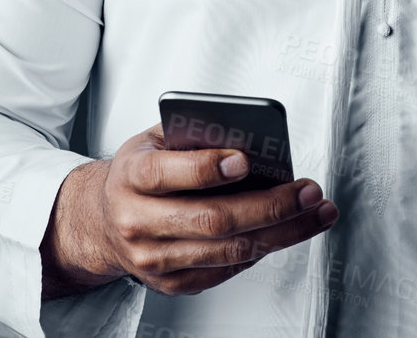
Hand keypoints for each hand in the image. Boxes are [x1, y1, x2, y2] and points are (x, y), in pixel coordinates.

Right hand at [41, 121, 338, 298]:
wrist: (103, 221)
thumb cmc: (139, 173)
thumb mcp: (154, 140)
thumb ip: (193, 134)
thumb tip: (247, 134)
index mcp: (131, 177)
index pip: (167, 174)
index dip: (207, 169)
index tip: (245, 159)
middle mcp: (138, 222)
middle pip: (211, 220)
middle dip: (269, 206)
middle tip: (307, 190)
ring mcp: (153, 259)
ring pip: (227, 251)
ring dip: (281, 233)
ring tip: (314, 212)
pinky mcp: (171, 283)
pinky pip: (226, 270)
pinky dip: (261, 250)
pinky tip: (286, 231)